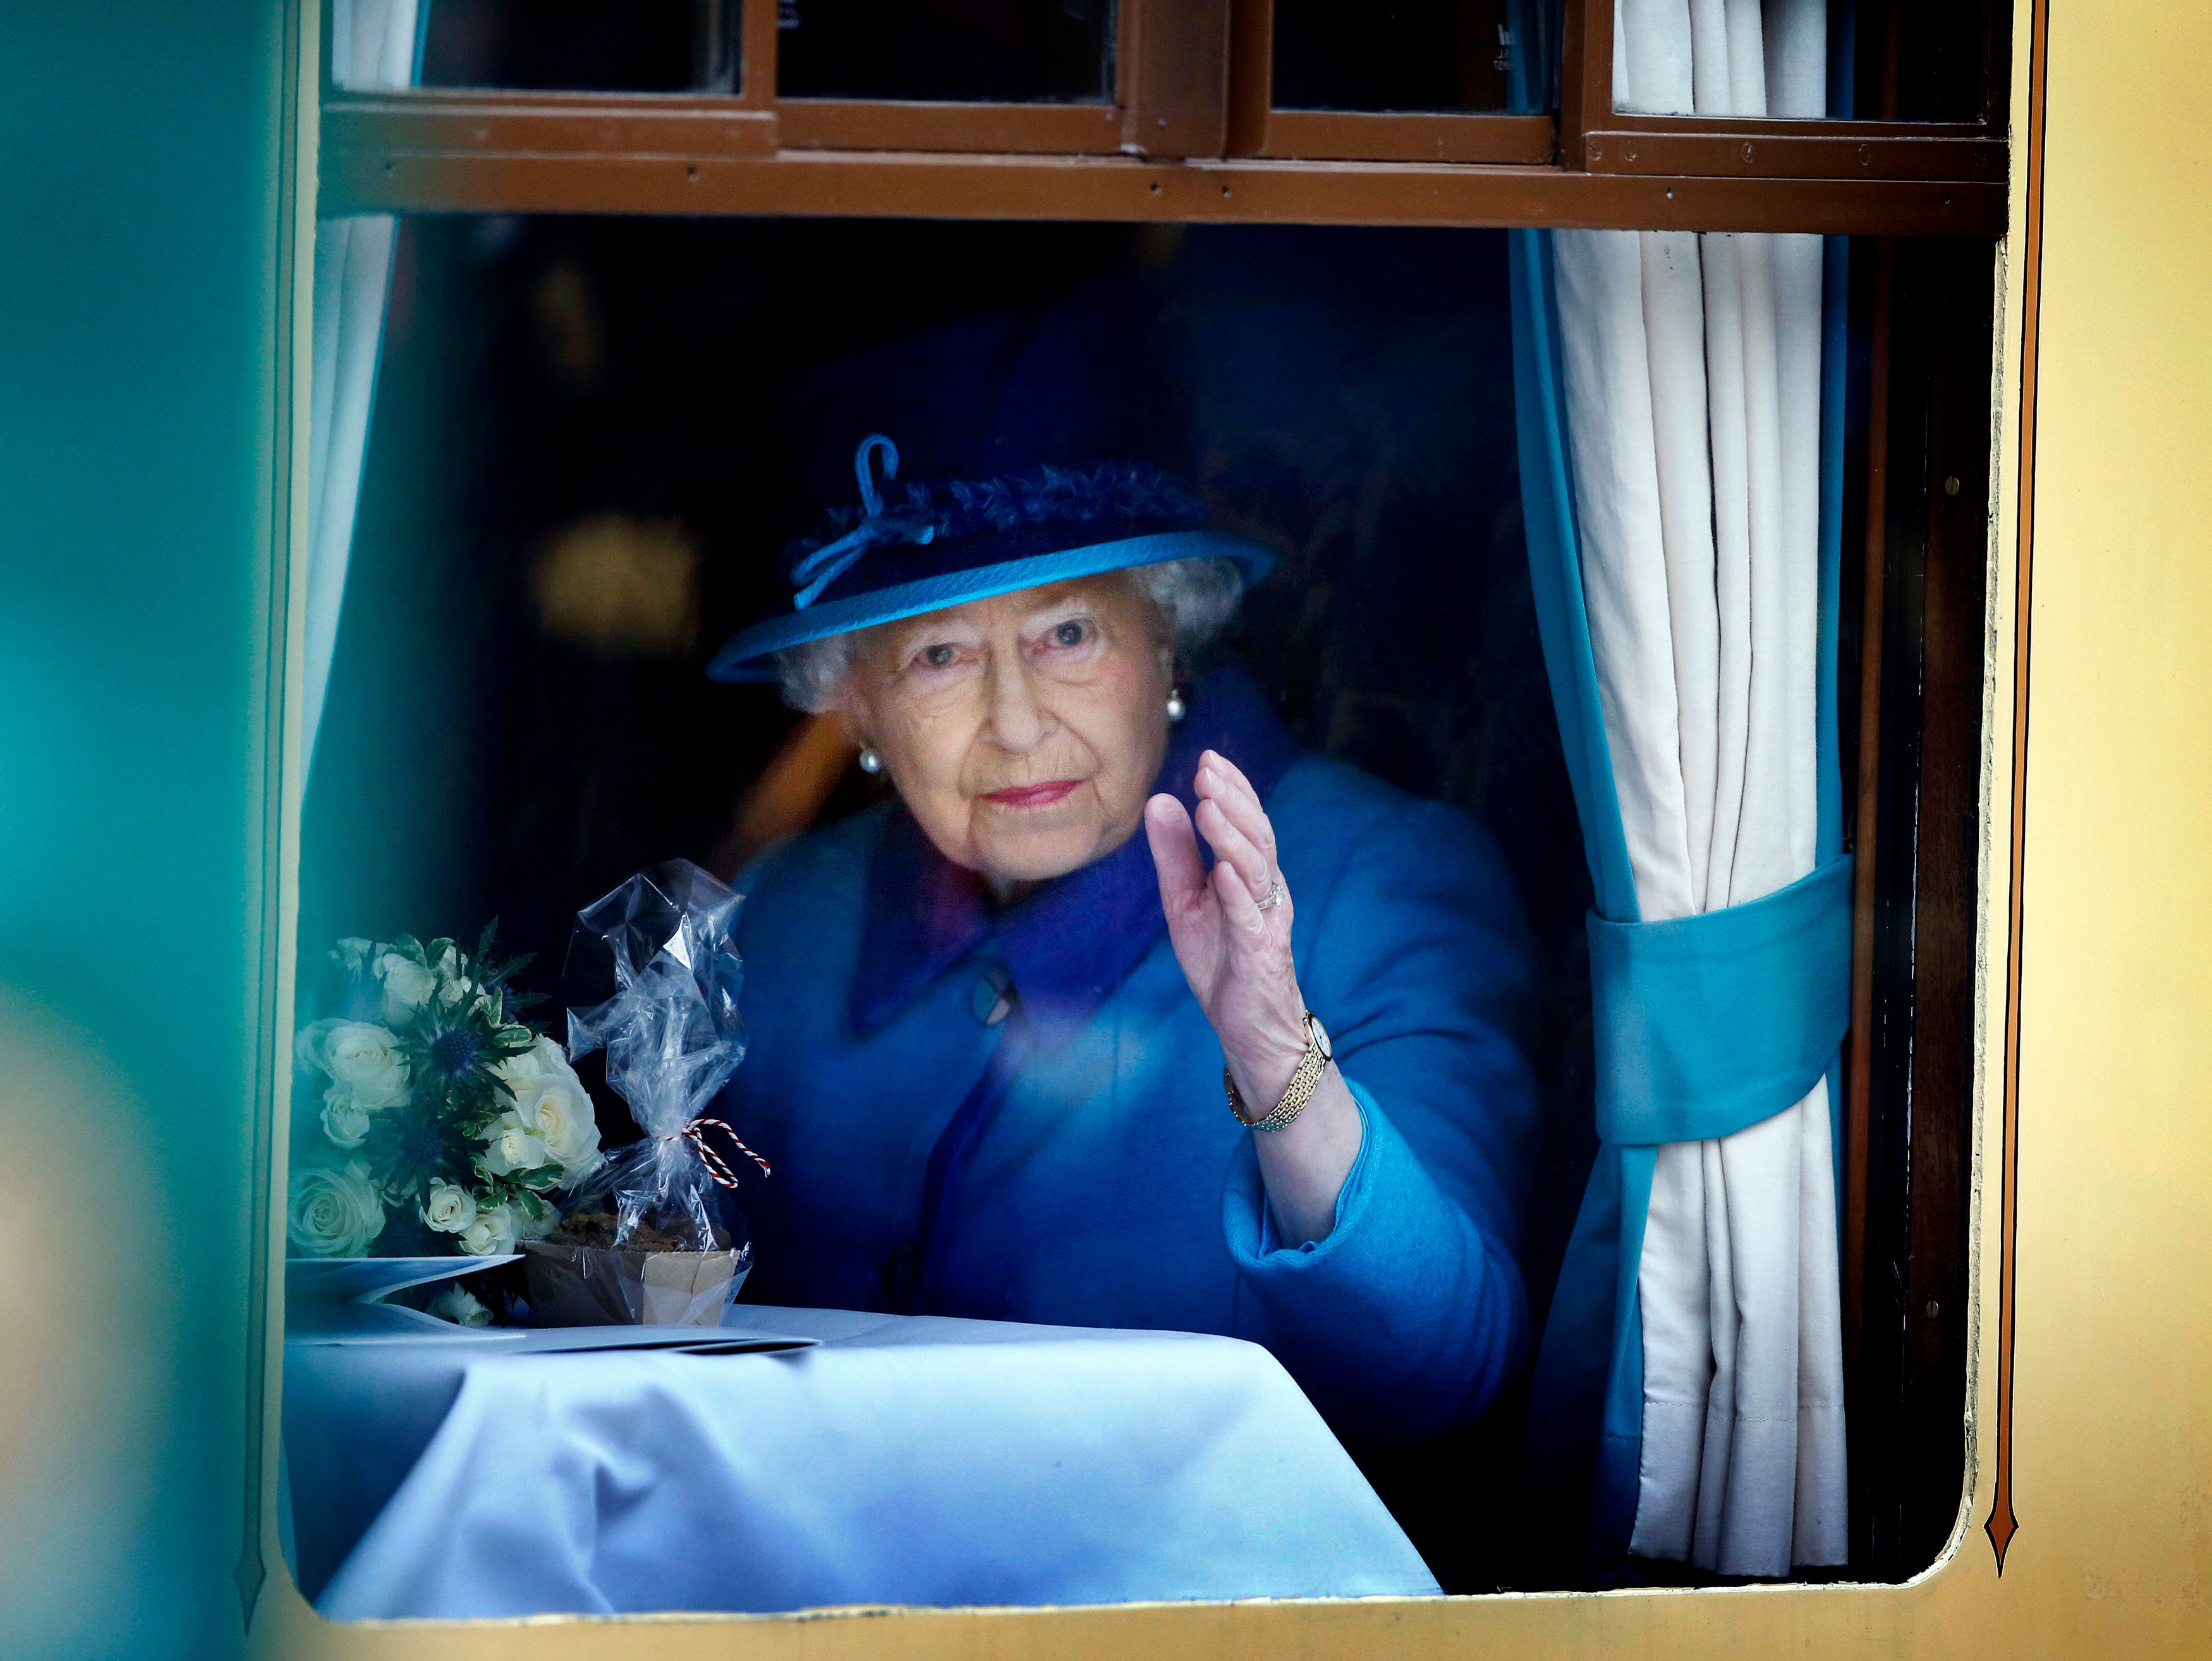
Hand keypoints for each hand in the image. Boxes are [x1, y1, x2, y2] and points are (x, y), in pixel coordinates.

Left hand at [1142, 751, 1308, 1106]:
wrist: (1247, 1024)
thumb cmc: (1221, 958)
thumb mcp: (1185, 899)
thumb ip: (1175, 854)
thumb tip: (1160, 800)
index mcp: (1250, 873)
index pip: (1246, 821)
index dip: (1232, 788)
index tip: (1209, 757)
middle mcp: (1266, 889)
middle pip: (1257, 835)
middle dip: (1233, 800)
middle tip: (1208, 770)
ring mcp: (1267, 920)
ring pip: (1256, 869)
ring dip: (1233, 835)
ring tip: (1210, 807)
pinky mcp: (1260, 952)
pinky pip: (1251, 918)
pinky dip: (1238, 893)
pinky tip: (1223, 869)